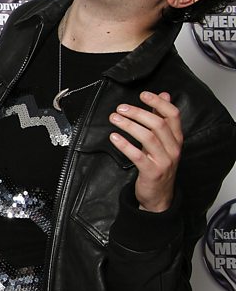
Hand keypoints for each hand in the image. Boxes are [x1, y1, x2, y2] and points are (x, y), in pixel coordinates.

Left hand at [108, 91, 182, 212]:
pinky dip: (124, 144)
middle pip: (158, 124)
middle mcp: (173, 148)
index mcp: (177, 139)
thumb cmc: (159, 165)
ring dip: (128, 125)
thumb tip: (164, 96)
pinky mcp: (152, 171)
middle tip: (121, 108)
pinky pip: (137, 155)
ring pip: (147, 137)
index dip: (158, 102)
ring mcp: (164, 161)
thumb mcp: (163, 142)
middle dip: (138, 113)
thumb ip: (162, 119)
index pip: (173, 115)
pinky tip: (113, 137)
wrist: (159, 196)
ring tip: (114, 118)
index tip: (143, 95)